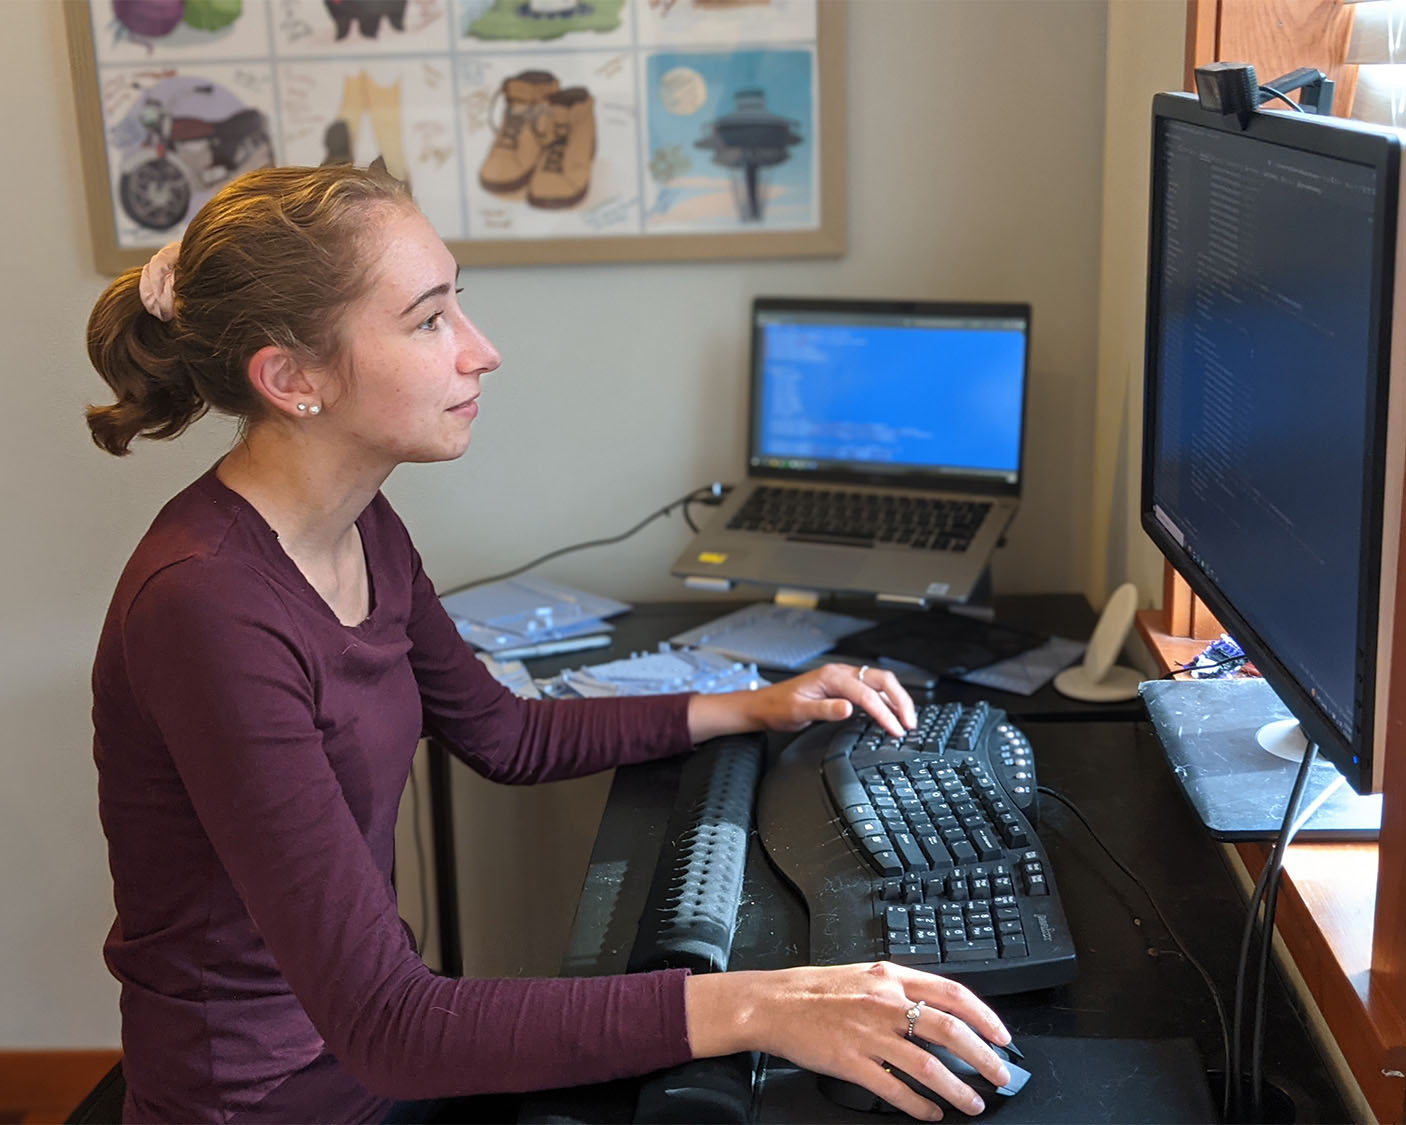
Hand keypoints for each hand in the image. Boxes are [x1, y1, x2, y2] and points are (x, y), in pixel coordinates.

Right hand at [686, 961, 1011, 1120]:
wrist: (772, 1002)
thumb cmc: (815, 989)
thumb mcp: (864, 975)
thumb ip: (900, 988)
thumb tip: (939, 1008)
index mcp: (890, 977)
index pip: (952, 993)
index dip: (984, 1016)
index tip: (1002, 1036)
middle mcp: (884, 1003)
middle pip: (949, 1030)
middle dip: (984, 1056)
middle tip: (1002, 1074)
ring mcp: (868, 1034)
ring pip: (927, 1064)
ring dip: (958, 1087)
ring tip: (974, 1102)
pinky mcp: (851, 1061)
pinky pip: (894, 1088)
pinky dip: (918, 1104)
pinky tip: (931, 1113)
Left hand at [688, 662, 916, 741]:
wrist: (764, 705)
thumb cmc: (778, 707)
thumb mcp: (799, 712)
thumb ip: (825, 710)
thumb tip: (849, 708)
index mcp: (831, 677)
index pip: (866, 693)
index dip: (884, 712)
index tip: (895, 728)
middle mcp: (840, 673)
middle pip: (881, 680)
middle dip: (900, 700)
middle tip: (910, 723)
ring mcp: (843, 678)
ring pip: (879, 682)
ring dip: (896, 698)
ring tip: (907, 719)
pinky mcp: (842, 686)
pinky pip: (871, 688)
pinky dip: (886, 699)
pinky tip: (891, 711)